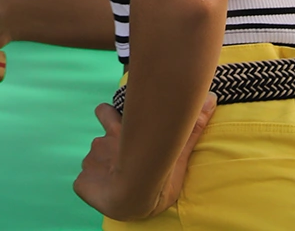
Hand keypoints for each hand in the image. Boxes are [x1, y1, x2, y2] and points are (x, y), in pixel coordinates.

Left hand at [75, 95, 217, 220]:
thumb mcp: (178, 149)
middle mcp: (101, 143)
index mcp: (119, 132)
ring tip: (118, 182)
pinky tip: (104, 193)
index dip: (106, 114)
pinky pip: (84, 183)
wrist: (132, 196)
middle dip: (106, 148)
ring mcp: (90, 162)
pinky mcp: (82, 182)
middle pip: (99, 141)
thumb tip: (213, 96)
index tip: (110, 116)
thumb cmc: (158, 174)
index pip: (104, 112)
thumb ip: (193, 125)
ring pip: (93, 162)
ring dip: (103, 169)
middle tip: (119, 160)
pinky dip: (92, 187)